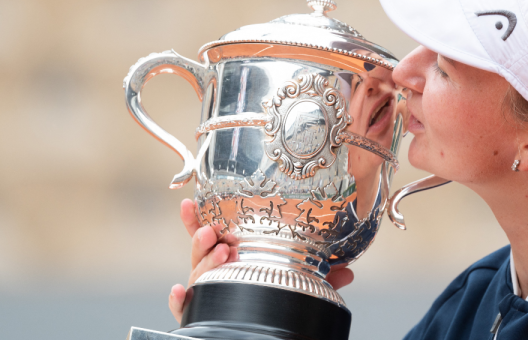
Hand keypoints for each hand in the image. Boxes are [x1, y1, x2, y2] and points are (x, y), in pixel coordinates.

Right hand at [168, 198, 355, 323]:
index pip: (214, 235)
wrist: (263, 335)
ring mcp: (207, 293)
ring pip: (196, 273)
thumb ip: (319, 277)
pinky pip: (185, 306)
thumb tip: (348, 272)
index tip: (190, 202)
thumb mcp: (298, 286)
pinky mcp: (201, 313)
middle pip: (201, 251)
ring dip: (203, 260)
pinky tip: (180, 290)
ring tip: (218, 251)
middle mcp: (215, 272)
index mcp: (233, 258)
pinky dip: (179, 298)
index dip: (199, 218)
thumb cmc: (275, 301)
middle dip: (204, 238)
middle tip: (214, 232)